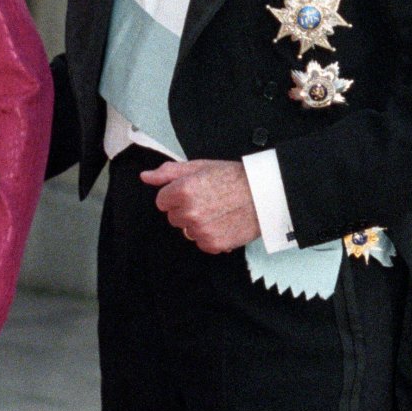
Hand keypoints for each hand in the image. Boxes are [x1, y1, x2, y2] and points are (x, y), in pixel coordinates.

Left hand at [140, 159, 260, 253]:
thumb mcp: (200, 166)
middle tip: (209, 200)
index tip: (194, 192)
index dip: (176, 195)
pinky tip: (224, 223)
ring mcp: (201, 230)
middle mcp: (189, 212)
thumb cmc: (234, 177)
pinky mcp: (213, 244)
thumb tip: (145, 177)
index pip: (162, 201)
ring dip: (198, 224)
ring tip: (219, 211)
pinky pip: (201, 243)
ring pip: (187, 231)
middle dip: (186, 210)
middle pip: (173, 217)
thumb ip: (168, 172)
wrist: (266, 194)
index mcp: (183, 190)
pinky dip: (211, 236)